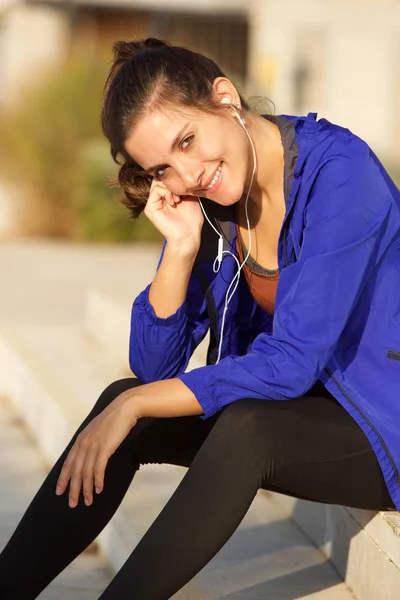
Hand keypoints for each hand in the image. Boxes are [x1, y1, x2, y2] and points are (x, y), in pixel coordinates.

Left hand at [55, 392, 137, 507]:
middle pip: (76, 471)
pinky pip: (99, 468)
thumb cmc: (114, 419)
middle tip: (72, 504)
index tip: (59, 492)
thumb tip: (89, 453)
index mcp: (80, 439)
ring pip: (86, 473)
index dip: (63, 478)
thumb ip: (90, 440)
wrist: (125, 408)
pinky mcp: (105, 447)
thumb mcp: (97, 430)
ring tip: (88, 501)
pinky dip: (98, 480)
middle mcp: (84, 443)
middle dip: (73, 489)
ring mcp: (94, 445)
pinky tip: (99, 489)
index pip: (68, 463)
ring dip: (86, 489)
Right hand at [144, 179, 203, 250]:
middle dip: (172, 181)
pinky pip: (155, 190)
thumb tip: (182, 172)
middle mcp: (158, 198)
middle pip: (160, 178)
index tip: (185, 185)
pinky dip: (166, 192)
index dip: (175, 177)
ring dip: (170, 187)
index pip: (166, 178)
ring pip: (157, 182)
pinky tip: (173, 201)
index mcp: (167, 196)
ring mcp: (153, 203)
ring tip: (177, 199)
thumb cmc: (191, 220)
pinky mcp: (150, 208)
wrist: (188, 236)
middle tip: (181, 193)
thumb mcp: (191, 197)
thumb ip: (184, 185)